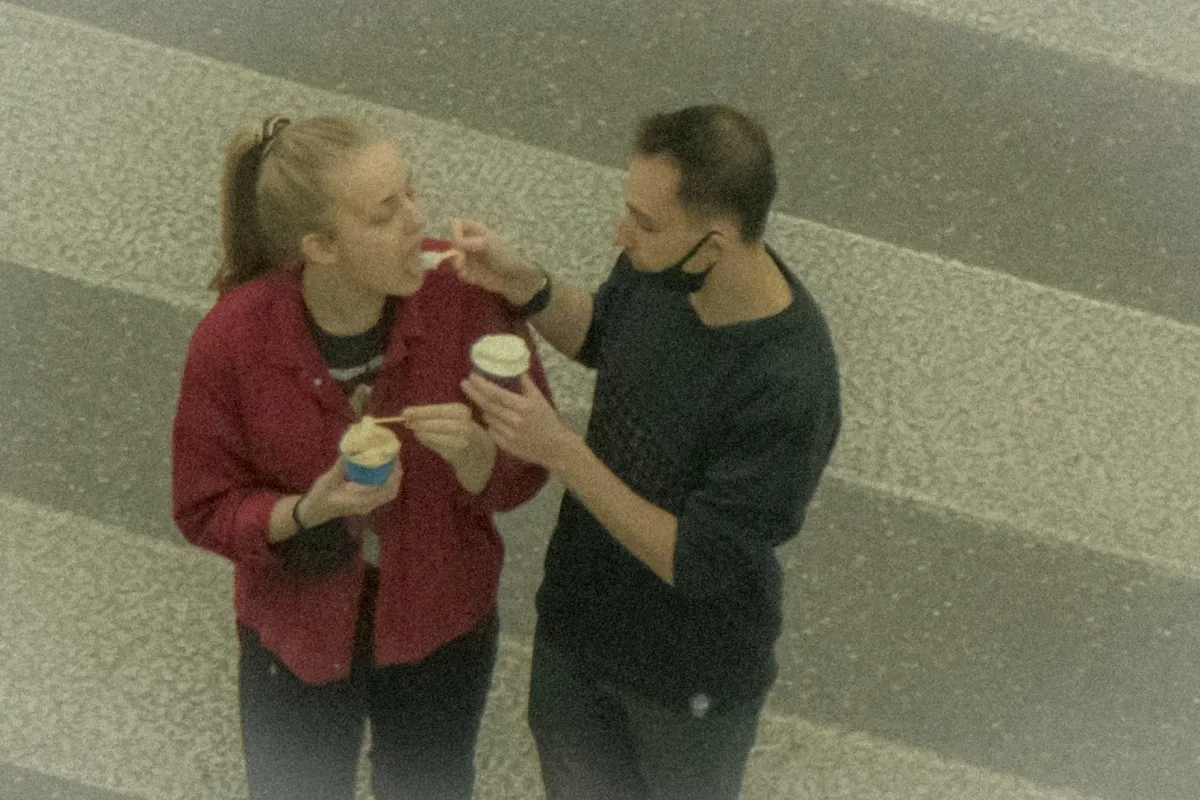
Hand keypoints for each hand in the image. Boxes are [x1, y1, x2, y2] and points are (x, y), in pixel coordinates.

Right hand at [300, 456, 400, 525]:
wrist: (314, 512)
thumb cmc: (319, 498)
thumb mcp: (328, 481)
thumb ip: (340, 467)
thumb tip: (351, 450)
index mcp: (361, 502)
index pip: (385, 491)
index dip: (393, 475)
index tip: (394, 458)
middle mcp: (367, 505)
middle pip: (391, 492)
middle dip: (396, 474)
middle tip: (394, 456)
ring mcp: (367, 505)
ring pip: (388, 492)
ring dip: (392, 476)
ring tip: (391, 459)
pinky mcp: (365, 501)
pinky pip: (381, 491)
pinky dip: (385, 479)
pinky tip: (382, 466)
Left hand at [402, 402, 486, 470]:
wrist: (480, 454)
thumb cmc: (462, 430)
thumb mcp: (453, 417)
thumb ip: (434, 415)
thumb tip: (410, 416)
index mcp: (462, 411)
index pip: (439, 410)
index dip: (421, 411)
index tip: (405, 412)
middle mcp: (465, 425)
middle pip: (439, 423)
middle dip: (421, 422)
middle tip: (406, 422)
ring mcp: (463, 441)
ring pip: (439, 436)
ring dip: (424, 433)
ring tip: (414, 430)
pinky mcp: (459, 455)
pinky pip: (440, 448)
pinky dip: (430, 442)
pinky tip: (423, 438)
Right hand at [450, 217, 545, 304]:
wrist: (513, 277)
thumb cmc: (503, 256)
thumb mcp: (488, 244)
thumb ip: (471, 241)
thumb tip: (456, 241)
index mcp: (477, 232)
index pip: (460, 224)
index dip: (456, 230)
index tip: (457, 239)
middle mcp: (471, 243)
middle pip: (454, 243)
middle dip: (454, 251)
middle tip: (460, 260)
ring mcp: (471, 258)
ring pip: (455, 258)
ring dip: (457, 264)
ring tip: (463, 271)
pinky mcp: (471, 272)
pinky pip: (461, 272)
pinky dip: (463, 275)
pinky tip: (468, 278)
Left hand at [460, 373, 576, 469]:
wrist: (554, 447)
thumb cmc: (547, 419)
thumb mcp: (539, 398)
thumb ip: (525, 382)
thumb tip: (514, 365)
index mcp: (523, 406)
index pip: (496, 393)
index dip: (481, 384)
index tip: (471, 376)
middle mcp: (514, 420)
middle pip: (487, 405)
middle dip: (473, 393)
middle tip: (464, 383)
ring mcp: (508, 435)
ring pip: (487, 417)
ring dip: (482, 407)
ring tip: (480, 399)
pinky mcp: (505, 445)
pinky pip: (490, 430)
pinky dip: (489, 422)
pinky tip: (492, 417)